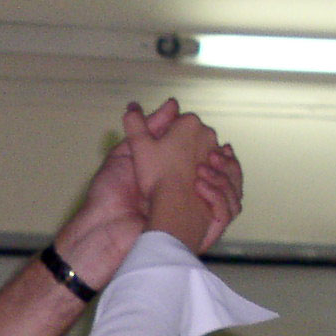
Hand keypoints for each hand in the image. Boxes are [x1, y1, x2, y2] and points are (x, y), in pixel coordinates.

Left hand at [54, 101, 241, 279]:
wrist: (102, 231)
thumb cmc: (108, 194)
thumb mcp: (129, 152)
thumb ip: (150, 127)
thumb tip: (174, 103)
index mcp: (174, 178)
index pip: (207, 158)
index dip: (211, 145)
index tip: (208, 134)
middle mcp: (188, 196)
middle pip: (225, 174)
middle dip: (226, 160)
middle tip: (218, 149)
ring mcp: (195, 214)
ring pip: (233, 193)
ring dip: (227, 177)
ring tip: (208, 166)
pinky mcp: (198, 232)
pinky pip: (227, 214)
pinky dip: (222, 198)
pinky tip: (202, 185)